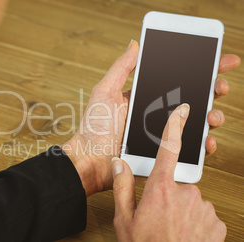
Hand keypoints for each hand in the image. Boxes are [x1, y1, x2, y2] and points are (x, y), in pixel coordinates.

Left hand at [62, 40, 239, 195]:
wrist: (90, 160)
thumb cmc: (93, 128)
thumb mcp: (105, 92)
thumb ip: (121, 68)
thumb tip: (135, 44)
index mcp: (144, 99)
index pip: (175, 82)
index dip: (198, 72)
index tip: (216, 63)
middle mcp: (155, 115)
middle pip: (190, 101)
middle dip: (211, 92)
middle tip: (219, 87)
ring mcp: (160, 135)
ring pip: (195, 124)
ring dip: (211, 117)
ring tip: (213, 115)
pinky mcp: (163, 155)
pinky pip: (188, 150)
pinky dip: (202, 146)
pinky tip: (206, 141)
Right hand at [111, 104, 225, 240]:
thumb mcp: (124, 220)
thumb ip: (122, 187)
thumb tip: (118, 164)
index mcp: (161, 189)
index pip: (169, 150)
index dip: (175, 126)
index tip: (184, 111)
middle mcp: (186, 194)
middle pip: (177, 182)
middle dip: (168, 194)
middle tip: (158, 217)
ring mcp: (204, 208)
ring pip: (191, 199)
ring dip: (182, 210)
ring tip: (170, 229)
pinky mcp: (216, 223)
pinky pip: (204, 214)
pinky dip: (195, 222)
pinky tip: (184, 235)